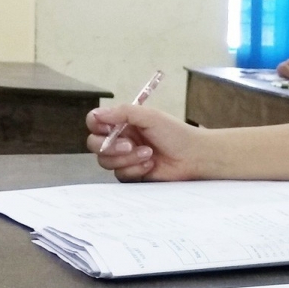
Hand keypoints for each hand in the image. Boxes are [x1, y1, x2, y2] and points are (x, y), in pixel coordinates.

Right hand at [86, 105, 206, 181]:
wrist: (193, 156)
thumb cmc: (175, 133)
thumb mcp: (150, 116)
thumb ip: (123, 113)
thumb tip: (97, 114)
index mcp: (123, 123)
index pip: (95, 122)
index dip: (96, 125)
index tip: (107, 128)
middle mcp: (120, 139)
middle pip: (94, 145)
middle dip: (110, 147)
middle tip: (130, 145)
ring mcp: (124, 158)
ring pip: (106, 162)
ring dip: (127, 158)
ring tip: (148, 153)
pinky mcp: (131, 173)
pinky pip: (120, 174)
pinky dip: (135, 169)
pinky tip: (151, 164)